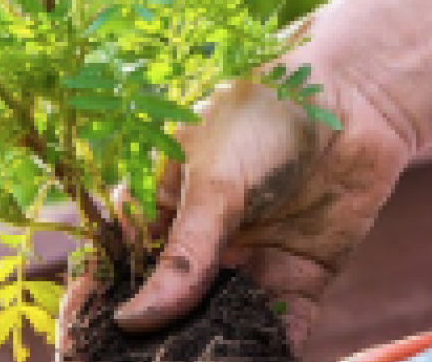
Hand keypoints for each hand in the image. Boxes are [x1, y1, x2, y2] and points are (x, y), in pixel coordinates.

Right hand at [56, 59, 415, 359]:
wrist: (354, 96)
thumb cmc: (264, 114)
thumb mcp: (212, 181)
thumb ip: (182, 256)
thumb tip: (132, 322)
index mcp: (159, 209)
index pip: (113, 269)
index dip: (91, 309)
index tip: (78, 345)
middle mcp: (197, 246)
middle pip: (163, 312)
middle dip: (150, 347)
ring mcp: (246, 266)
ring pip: (217, 329)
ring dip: (207, 355)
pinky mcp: (296, 280)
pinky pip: (277, 331)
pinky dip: (265, 354)